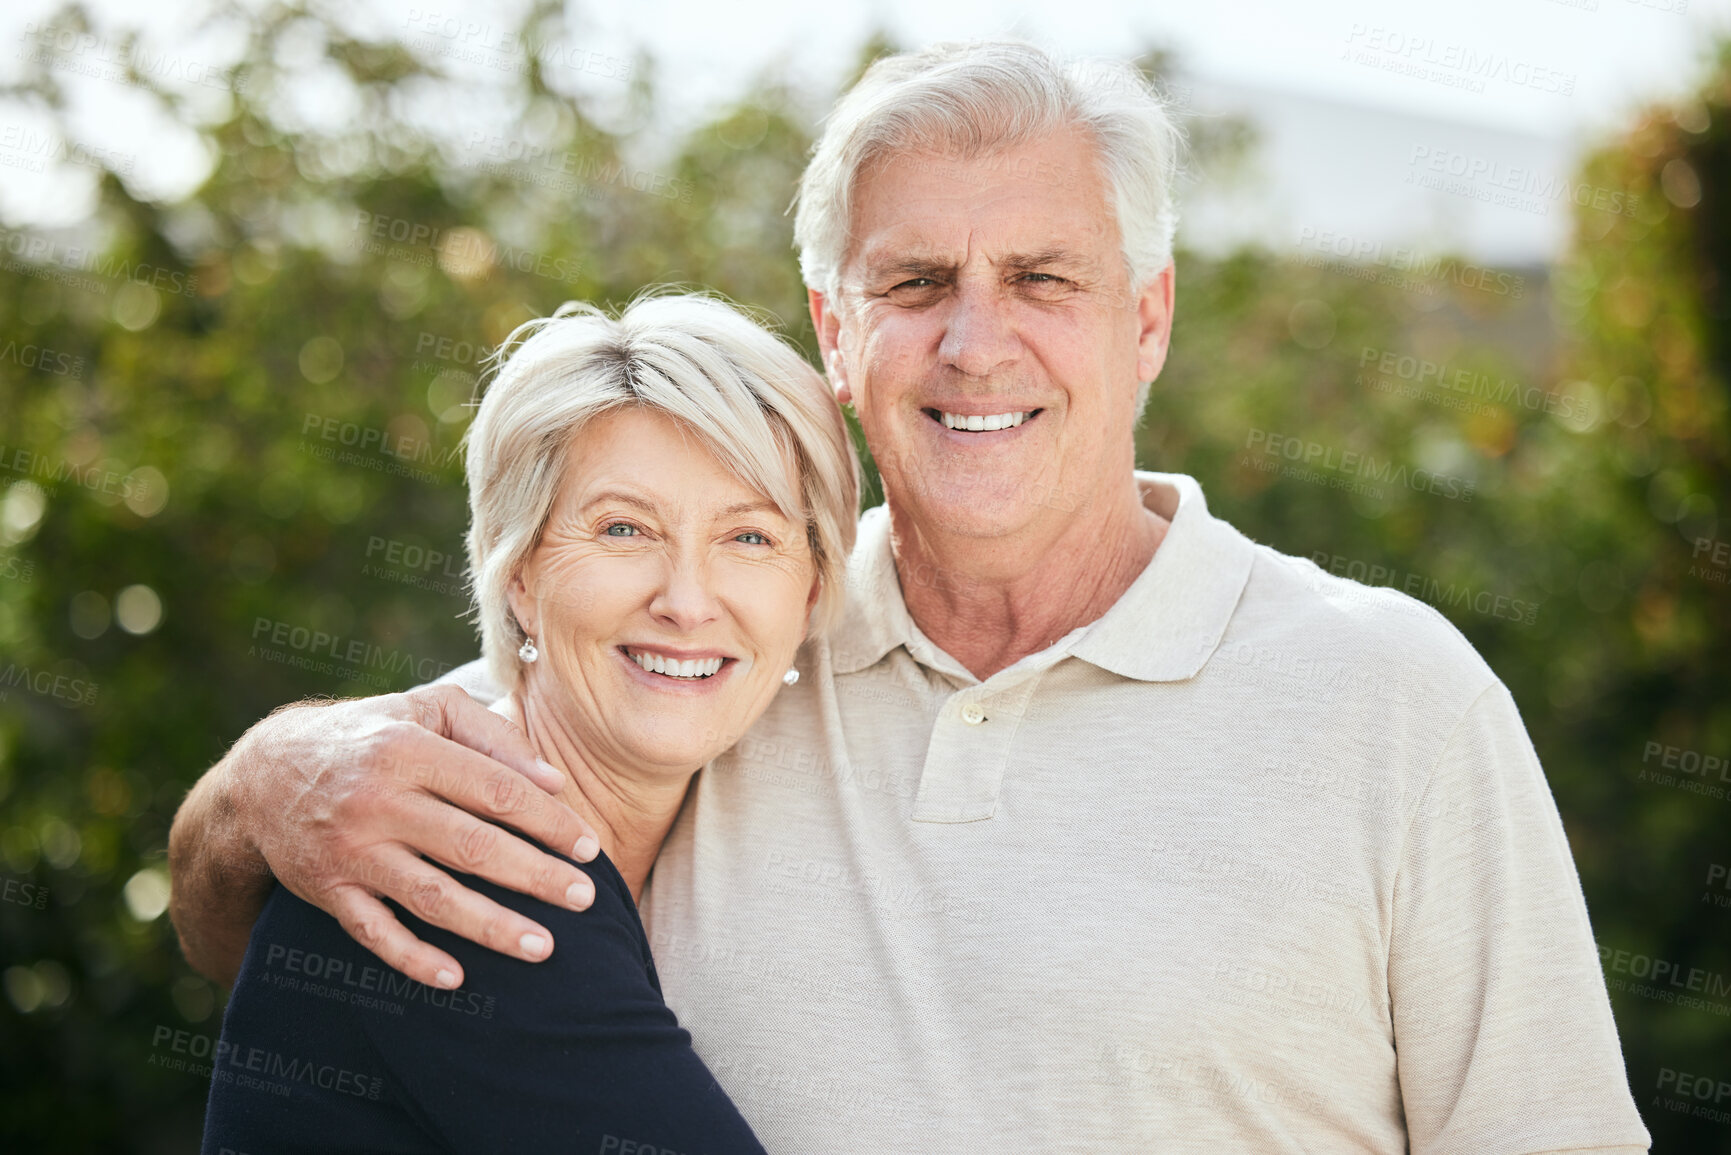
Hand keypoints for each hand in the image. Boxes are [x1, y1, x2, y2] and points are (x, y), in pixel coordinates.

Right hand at [227, 684, 598, 988]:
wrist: (267, 773)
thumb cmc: (372, 735)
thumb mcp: (427, 710)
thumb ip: (493, 736)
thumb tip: (554, 783)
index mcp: (410, 749)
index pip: (496, 790)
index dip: (549, 820)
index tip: (590, 847)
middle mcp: (378, 801)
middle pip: (472, 846)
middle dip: (535, 876)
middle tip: (586, 899)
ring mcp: (351, 851)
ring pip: (430, 896)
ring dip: (490, 926)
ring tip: (543, 947)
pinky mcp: (327, 891)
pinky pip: (374, 933)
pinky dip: (413, 958)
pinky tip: (457, 977)